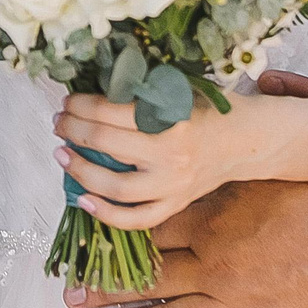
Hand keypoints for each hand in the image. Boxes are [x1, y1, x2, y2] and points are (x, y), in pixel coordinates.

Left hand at [53, 91, 293, 229]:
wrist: (247, 139)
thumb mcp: (178, 87)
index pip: (111, 111)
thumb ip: (141, 90)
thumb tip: (92, 89)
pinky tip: (82, 199)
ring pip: (116, 187)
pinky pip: (136, 219)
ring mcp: (174, 185)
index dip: (81, 105)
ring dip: (81, 171)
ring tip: (62, 155)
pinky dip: (105, 214)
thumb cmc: (210, 107)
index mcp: (172, 116)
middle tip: (60, 122)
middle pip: (106, 144)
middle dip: (74, 130)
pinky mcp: (176, 205)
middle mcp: (171, 154)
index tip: (69, 101)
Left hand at [67, 176, 307, 307]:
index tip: (84, 242)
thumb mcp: (262, 177)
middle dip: (105, 285)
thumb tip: (191, 159)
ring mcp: (233, 306)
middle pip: (148, 277)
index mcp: (211, 222)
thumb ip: (223, 177)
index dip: (112, 238)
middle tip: (72, 293)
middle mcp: (212, 266)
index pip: (148, 232)